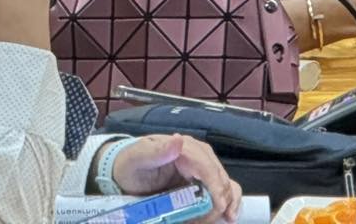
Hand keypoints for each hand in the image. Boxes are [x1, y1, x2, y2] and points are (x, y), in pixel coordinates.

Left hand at [110, 134, 242, 221]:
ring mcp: (204, 168)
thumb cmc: (132, 165)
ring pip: (226, 184)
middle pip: (220, 179)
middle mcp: (201, 156)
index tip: (217, 207)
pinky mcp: (204, 180)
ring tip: (223, 220)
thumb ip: (155, 152)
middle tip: (206, 221)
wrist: (126, 171)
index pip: (208, 167)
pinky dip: (229, 202)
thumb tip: (178, 141)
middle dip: (219, 202)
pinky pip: (223, 189)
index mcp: (187, 148)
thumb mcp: (137, 158)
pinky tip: (229, 215)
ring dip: (227, 204)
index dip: (215, 187)